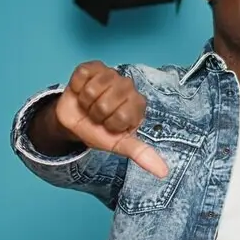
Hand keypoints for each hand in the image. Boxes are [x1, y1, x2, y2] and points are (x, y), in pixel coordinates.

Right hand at [54, 61, 168, 178]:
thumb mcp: (120, 145)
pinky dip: (77, 88)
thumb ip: (141, 154)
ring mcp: (110, 74)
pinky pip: (82, 77)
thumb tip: (163, 172)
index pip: (121, 117)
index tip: (109, 126)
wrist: (76, 121)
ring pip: (92, 90)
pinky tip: (82, 90)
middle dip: (96, 115)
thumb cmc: (100, 131)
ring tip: (90, 104)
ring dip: (86, 102)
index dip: (110, 125)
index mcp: (138, 104)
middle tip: (97, 115)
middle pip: (105, 104)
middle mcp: (128, 86)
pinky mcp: (92, 66)